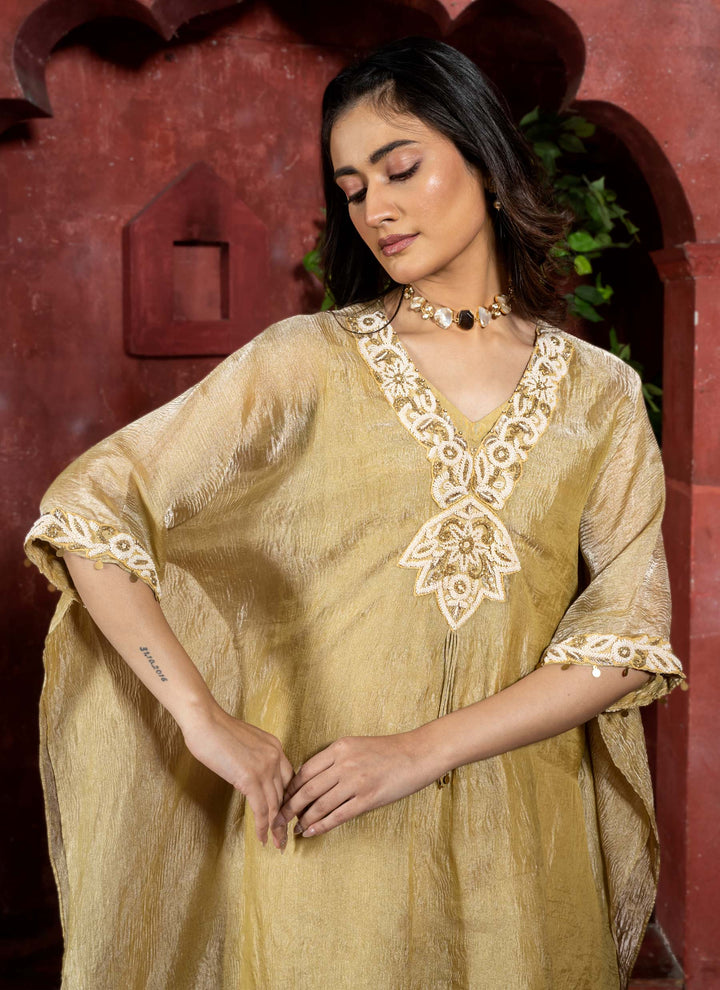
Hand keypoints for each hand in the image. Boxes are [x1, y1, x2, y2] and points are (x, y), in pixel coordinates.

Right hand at [180, 704, 293, 849]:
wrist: (205, 721)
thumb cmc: (216, 730)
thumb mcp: (245, 743)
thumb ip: (254, 759)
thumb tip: (251, 775)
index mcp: (275, 747)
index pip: (289, 779)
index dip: (288, 801)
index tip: (286, 816)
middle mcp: (275, 757)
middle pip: (285, 795)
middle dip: (285, 818)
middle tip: (285, 837)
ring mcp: (265, 768)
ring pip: (275, 806)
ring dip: (276, 828)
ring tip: (277, 844)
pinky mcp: (250, 778)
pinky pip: (261, 809)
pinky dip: (263, 827)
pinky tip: (262, 838)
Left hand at [274, 732, 437, 837]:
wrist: (417, 754)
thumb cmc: (388, 750)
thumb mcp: (357, 745)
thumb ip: (336, 758)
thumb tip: (313, 778)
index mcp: (339, 747)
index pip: (305, 770)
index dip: (291, 787)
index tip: (282, 798)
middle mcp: (344, 763)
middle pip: (307, 789)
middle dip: (289, 806)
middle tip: (278, 818)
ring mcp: (355, 782)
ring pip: (319, 804)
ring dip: (303, 819)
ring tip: (294, 828)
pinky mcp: (367, 799)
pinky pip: (338, 815)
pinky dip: (321, 825)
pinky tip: (311, 832)